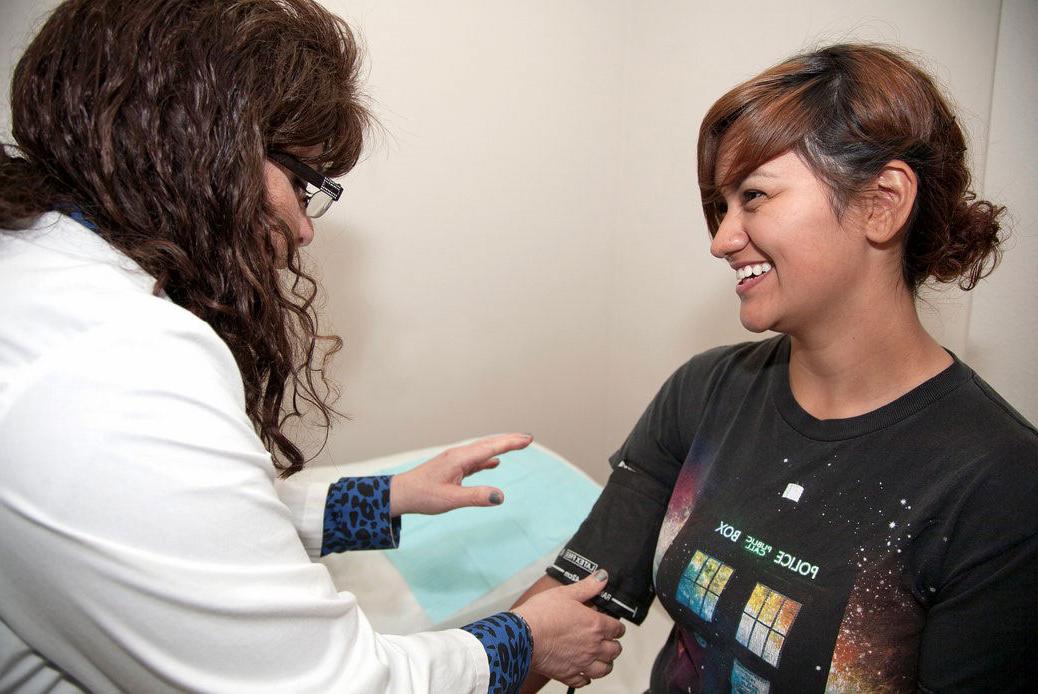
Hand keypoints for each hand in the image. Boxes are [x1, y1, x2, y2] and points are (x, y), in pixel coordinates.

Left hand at [388, 433, 532, 515]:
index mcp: (460, 459)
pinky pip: (475, 460)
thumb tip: (500, 497)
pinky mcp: (452, 467)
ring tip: (516, 445)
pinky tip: (495, 462)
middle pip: (489, 444)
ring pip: (482, 450)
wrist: (401, 493)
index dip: (511, 443)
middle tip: (529, 438)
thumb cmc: (423, 496)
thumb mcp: (451, 499)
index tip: (528, 439)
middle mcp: (459, 455)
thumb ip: (476, 497)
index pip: (491, 448)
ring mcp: (455, 460)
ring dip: (500, 447)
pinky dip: (488, 459)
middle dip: (509, 440)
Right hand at [513, 571, 624, 688]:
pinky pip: (584, 682)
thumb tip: (602, 577)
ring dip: (605, 663)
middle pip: (615, 650)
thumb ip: (587, 586)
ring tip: (601, 658)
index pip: (617, 629)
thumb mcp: (565, 593)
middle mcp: (593, 646)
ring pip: (604, 669)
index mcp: (595, 625)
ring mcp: (582, 663)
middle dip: (614, 645)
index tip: (614, 626)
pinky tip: (583, 673)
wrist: (522, 635)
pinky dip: (586, 678)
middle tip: (609, 641)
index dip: (617, 626)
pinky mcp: (568, 675)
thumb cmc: (541, 614)